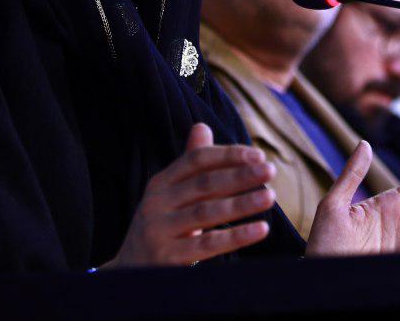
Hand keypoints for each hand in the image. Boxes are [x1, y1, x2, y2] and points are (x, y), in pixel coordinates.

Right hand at [105, 123, 275, 267]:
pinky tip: (260, 229)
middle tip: (270, 170)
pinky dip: (236, 236)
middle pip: (204, 184)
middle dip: (240, 175)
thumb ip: (189, 165)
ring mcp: (159, 230)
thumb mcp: (170, 194)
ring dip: (242, 203)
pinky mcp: (167, 258)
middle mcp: (157, 203)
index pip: (196, 160)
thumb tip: (202, 126)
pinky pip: (206, 245)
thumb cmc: (162, 226)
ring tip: (270, 196)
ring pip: (206, 212)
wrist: (129, 272)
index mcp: (161, 182)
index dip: (228, 155)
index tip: (259, 155)